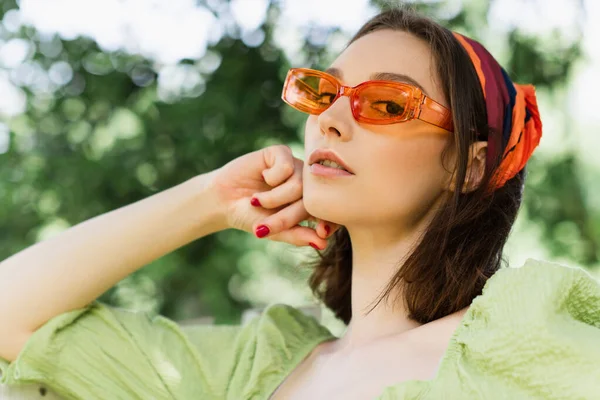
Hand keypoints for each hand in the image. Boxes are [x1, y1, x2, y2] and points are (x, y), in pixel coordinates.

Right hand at [210, 145, 338, 247]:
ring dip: (274, 198)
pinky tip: (262, 177)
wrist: (223, 201)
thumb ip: (298, 236)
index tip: (321, 231)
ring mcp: (295, 167)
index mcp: (309, 202)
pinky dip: (271, 178)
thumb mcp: (274, 231)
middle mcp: (305, 184)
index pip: (327, 210)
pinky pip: (286, 167)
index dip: (328, 221)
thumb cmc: (251, 216)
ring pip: (298, 185)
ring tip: (257, 201)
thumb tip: (323, 244)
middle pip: (310, 200)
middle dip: (287, 217)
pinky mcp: (281, 153)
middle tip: (265, 226)